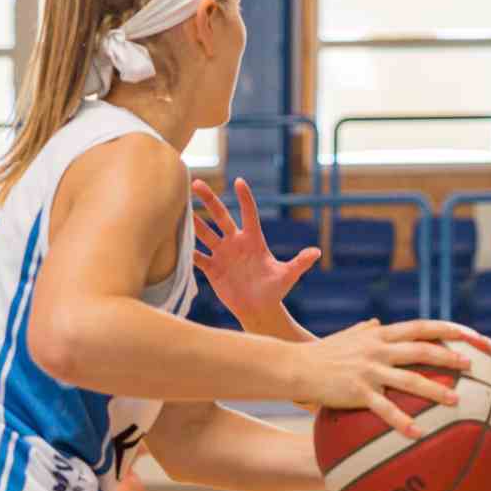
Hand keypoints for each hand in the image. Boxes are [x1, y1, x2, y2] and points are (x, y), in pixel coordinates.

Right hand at [191, 179, 320, 324]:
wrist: (259, 308)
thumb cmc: (275, 290)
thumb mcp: (288, 275)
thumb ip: (299, 263)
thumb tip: (317, 252)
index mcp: (253, 240)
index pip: (248, 214)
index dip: (244, 198)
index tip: (239, 181)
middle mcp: (235, 242)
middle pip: (220, 216)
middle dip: (209, 200)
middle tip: (196, 183)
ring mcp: (222, 254)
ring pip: (204, 233)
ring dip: (192, 221)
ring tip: (178, 206)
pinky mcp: (211, 268)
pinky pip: (196, 256)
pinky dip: (186, 249)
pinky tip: (173, 238)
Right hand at [297, 319, 471, 434]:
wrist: (294, 366)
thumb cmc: (321, 353)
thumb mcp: (346, 337)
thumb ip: (365, 329)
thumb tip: (377, 323)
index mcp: (378, 335)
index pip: (419, 328)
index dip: (445, 329)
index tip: (468, 333)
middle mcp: (377, 350)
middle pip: (421, 351)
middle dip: (449, 357)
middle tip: (471, 365)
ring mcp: (369, 371)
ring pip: (409, 380)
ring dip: (435, 390)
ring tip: (456, 400)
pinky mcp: (358, 392)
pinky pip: (385, 409)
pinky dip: (402, 421)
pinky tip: (417, 433)